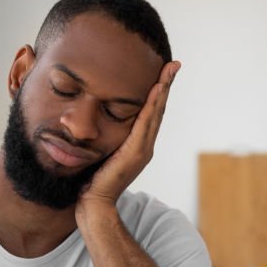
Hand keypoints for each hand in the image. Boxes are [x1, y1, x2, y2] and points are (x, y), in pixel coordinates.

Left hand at [77, 60, 180, 214]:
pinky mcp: (136, 152)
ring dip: (163, 89)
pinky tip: (157, 89)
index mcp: (138, 144)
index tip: (163, 72)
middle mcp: (145, 145)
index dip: (158, 92)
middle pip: (159, 109)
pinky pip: (146, 123)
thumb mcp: (102, 151)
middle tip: (174, 64)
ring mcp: (143, 149)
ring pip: (156, 113)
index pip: (151, 113)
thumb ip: (106, 138)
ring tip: (169, 70)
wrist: (94, 202)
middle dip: (166, 85)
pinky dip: (153, 105)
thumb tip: (95, 122)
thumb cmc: (93, 180)